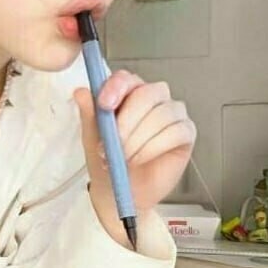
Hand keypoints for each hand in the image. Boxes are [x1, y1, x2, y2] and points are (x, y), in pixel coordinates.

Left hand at [73, 71, 196, 213]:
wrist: (117, 189)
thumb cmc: (106, 158)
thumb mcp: (92, 137)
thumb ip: (90, 113)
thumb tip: (81, 92)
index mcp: (128, 91)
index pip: (126, 78)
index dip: (116, 88)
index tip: (104, 105)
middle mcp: (153, 96)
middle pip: (147, 94)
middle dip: (127, 121)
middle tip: (113, 144)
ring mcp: (172, 112)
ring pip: (161, 114)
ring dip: (138, 139)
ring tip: (123, 157)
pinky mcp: (186, 132)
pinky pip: (175, 132)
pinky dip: (153, 147)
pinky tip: (139, 159)